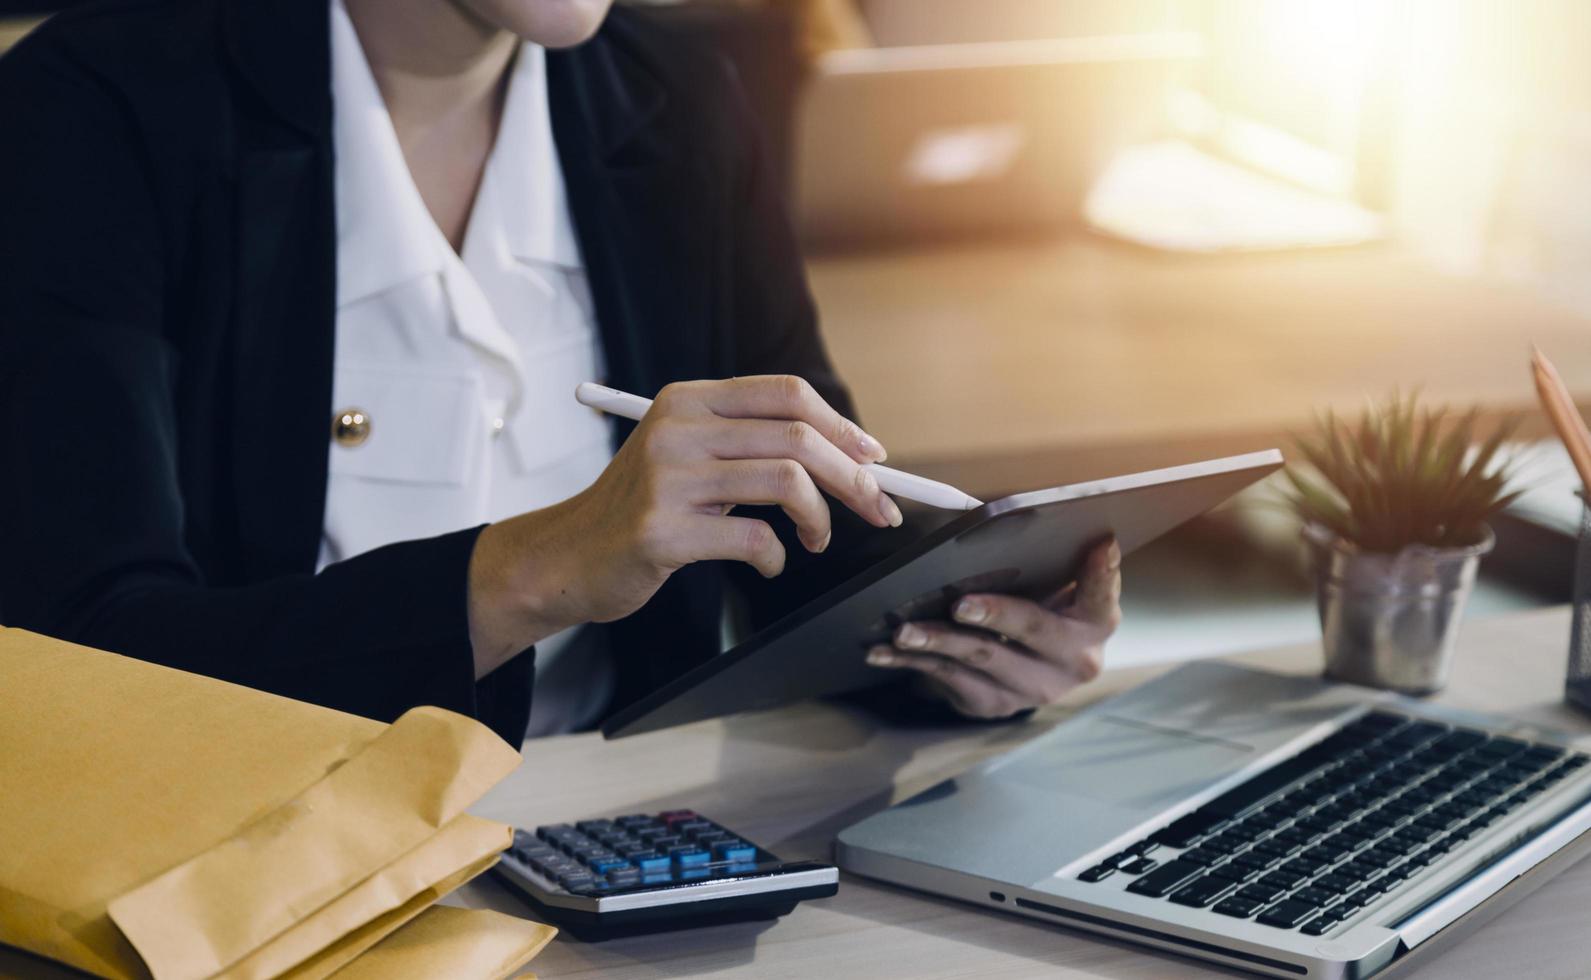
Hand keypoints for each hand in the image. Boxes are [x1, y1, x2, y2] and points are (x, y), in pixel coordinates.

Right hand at [468, 375, 902, 674]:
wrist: (566, 557)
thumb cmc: (643, 510)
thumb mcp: (688, 457)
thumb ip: (751, 446)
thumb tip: (853, 458)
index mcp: (687, 400)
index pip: (785, 394)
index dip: (841, 425)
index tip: (875, 459)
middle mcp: (676, 429)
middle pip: (797, 438)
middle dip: (853, 477)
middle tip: (876, 509)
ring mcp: (666, 479)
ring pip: (786, 482)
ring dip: (821, 519)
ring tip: (816, 540)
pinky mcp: (660, 531)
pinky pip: (754, 539)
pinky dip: (777, 556)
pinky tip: (768, 563)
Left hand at [865, 538, 1121, 717]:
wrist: (1031, 670)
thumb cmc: (1039, 605)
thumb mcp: (1052, 586)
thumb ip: (1047, 563)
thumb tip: (1009, 523)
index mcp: (1095, 622)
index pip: (1103, 593)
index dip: (1103, 571)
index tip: (1100, 543)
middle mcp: (1075, 661)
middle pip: (1033, 628)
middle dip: (996, 615)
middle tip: (961, 604)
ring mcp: (1035, 689)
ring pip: (982, 658)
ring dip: (938, 641)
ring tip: (905, 630)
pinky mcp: (996, 704)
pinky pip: (948, 678)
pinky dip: (912, 661)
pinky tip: (883, 651)